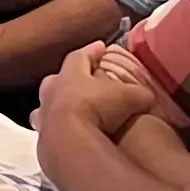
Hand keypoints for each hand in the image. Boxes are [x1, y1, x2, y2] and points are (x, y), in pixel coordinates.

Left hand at [37, 41, 163, 141]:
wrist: (69, 143)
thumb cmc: (98, 110)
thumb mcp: (130, 98)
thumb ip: (139, 93)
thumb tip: (147, 96)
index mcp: (71, 75)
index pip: (79, 56)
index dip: (91, 51)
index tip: (101, 47)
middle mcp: (52, 92)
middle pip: (55, 79)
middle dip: (68, 78)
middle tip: (81, 80)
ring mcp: (43, 116)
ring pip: (46, 105)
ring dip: (57, 105)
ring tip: (69, 109)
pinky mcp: (42, 139)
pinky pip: (46, 129)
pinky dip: (55, 129)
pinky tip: (65, 134)